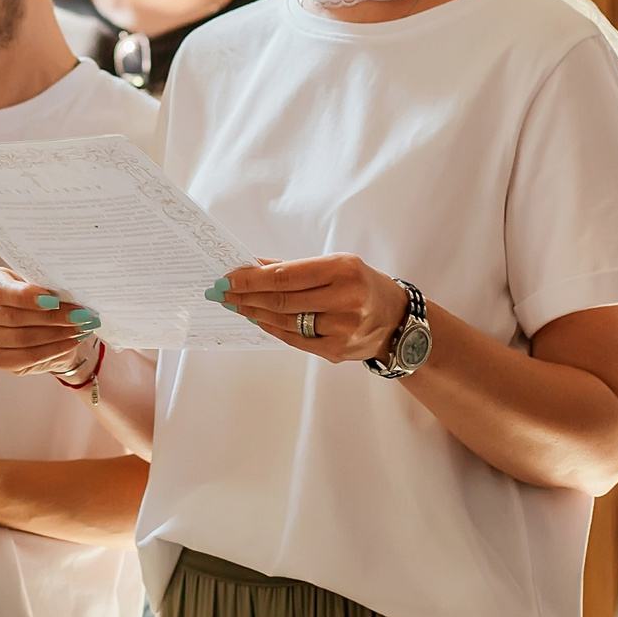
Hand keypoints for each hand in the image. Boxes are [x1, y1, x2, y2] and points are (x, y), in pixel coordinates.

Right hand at [0, 266, 95, 375]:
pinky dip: (54, 350)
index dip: (27, 296)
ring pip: (23, 339)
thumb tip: (69, 297)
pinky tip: (71, 342)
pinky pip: (28, 357)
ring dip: (57, 334)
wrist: (40, 325)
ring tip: (80, 328)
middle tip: (80, 315)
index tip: (53, 299)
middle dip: (51, 317)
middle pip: (14, 317)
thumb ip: (47, 287)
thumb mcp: (41, 285)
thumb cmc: (39, 298)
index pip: (2, 291)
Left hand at [214, 254, 404, 363]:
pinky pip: (293, 339)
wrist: (396, 321)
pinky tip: (257, 318)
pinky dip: (271, 328)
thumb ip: (294, 267)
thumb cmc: (361, 285)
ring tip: (234, 304)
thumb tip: (252, 266)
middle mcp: (345, 300)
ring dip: (254, 312)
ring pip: (284, 322)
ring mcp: (341, 329)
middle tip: (221, 292)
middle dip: (245, 296)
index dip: (251, 279)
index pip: (285, 276)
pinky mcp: (336, 351)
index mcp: (343, 270)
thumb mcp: (335, 265)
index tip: (227, 277)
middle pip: (281, 301)